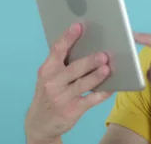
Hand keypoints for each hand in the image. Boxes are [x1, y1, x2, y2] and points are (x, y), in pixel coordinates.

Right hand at [24, 23, 112, 143]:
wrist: (39, 124)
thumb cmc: (49, 93)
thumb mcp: (49, 77)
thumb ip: (62, 63)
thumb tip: (86, 44)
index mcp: (47, 70)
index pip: (57, 50)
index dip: (68, 37)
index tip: (79, 26)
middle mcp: (52, 83)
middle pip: (73, 68)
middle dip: (89, 61)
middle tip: (103, 54)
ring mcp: (62, 98)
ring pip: (82, 84)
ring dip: (96, 76)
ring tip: (107, 68)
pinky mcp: (72, 110)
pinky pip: (90, 100)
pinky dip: (102, 93)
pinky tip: (111, 87)